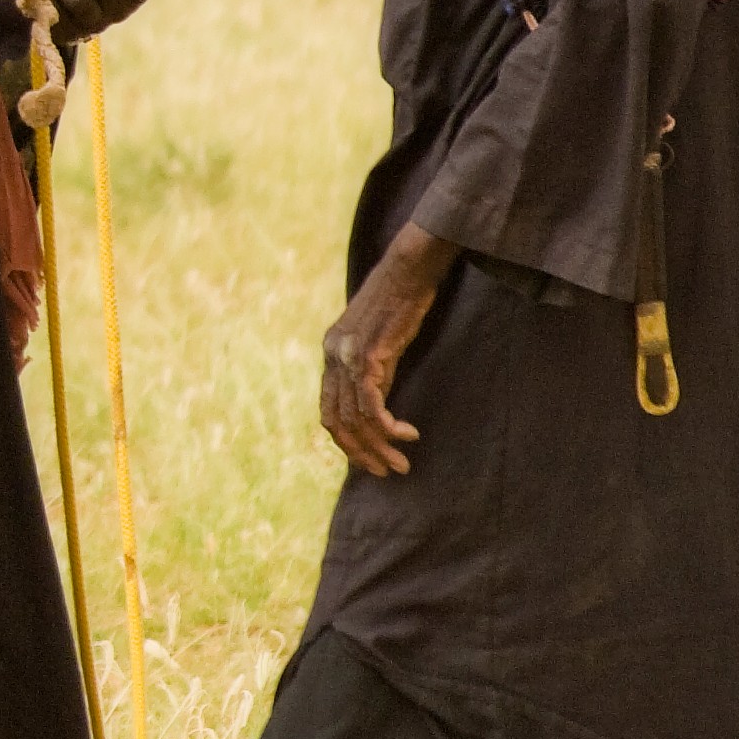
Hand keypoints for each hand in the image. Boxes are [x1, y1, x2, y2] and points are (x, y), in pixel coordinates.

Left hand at [318, 224, 456, 477]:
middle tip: (386, 472)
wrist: (409, 266)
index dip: (347, 442)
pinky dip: (387, 427)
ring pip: (355, 419)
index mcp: (331, 351)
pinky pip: (371, 405)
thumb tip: (379, 400)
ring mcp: (349, 356)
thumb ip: (374, 365)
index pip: (328, 410)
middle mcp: (333, 355)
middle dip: (361, 454)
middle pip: (336, 422)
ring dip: (379, 447)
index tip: (370, 459)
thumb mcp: (380, 336)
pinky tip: (407, 434)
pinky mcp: (370, 355)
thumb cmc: (402, 297)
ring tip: (403, 463)